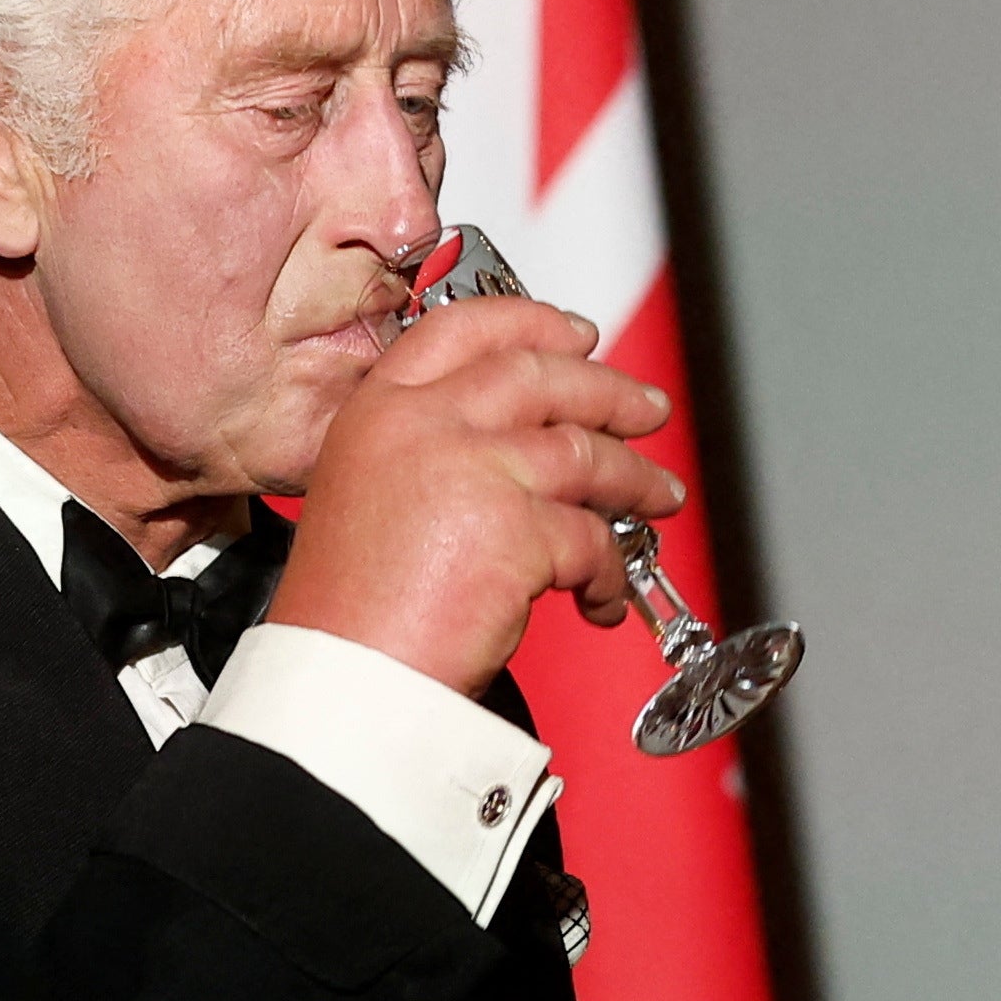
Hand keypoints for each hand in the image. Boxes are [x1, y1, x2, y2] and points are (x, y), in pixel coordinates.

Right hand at [268, 289, 686, 696]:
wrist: (343, 678)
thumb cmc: (350, 611)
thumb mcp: (369, 494)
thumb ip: (432, 452)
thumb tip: (521, 443)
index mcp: (380, 409)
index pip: (464, 329)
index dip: (532, 322)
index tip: (577, 334)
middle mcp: (423, 424)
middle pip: (540, 376)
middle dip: (608, 391)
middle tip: (645, 409)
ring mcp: (472, 468)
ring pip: (584, 453)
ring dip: (634, 478)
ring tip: (657, 497)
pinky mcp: (516, 528)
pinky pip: (591, 539)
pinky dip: (610, 571)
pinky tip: (602, 596)